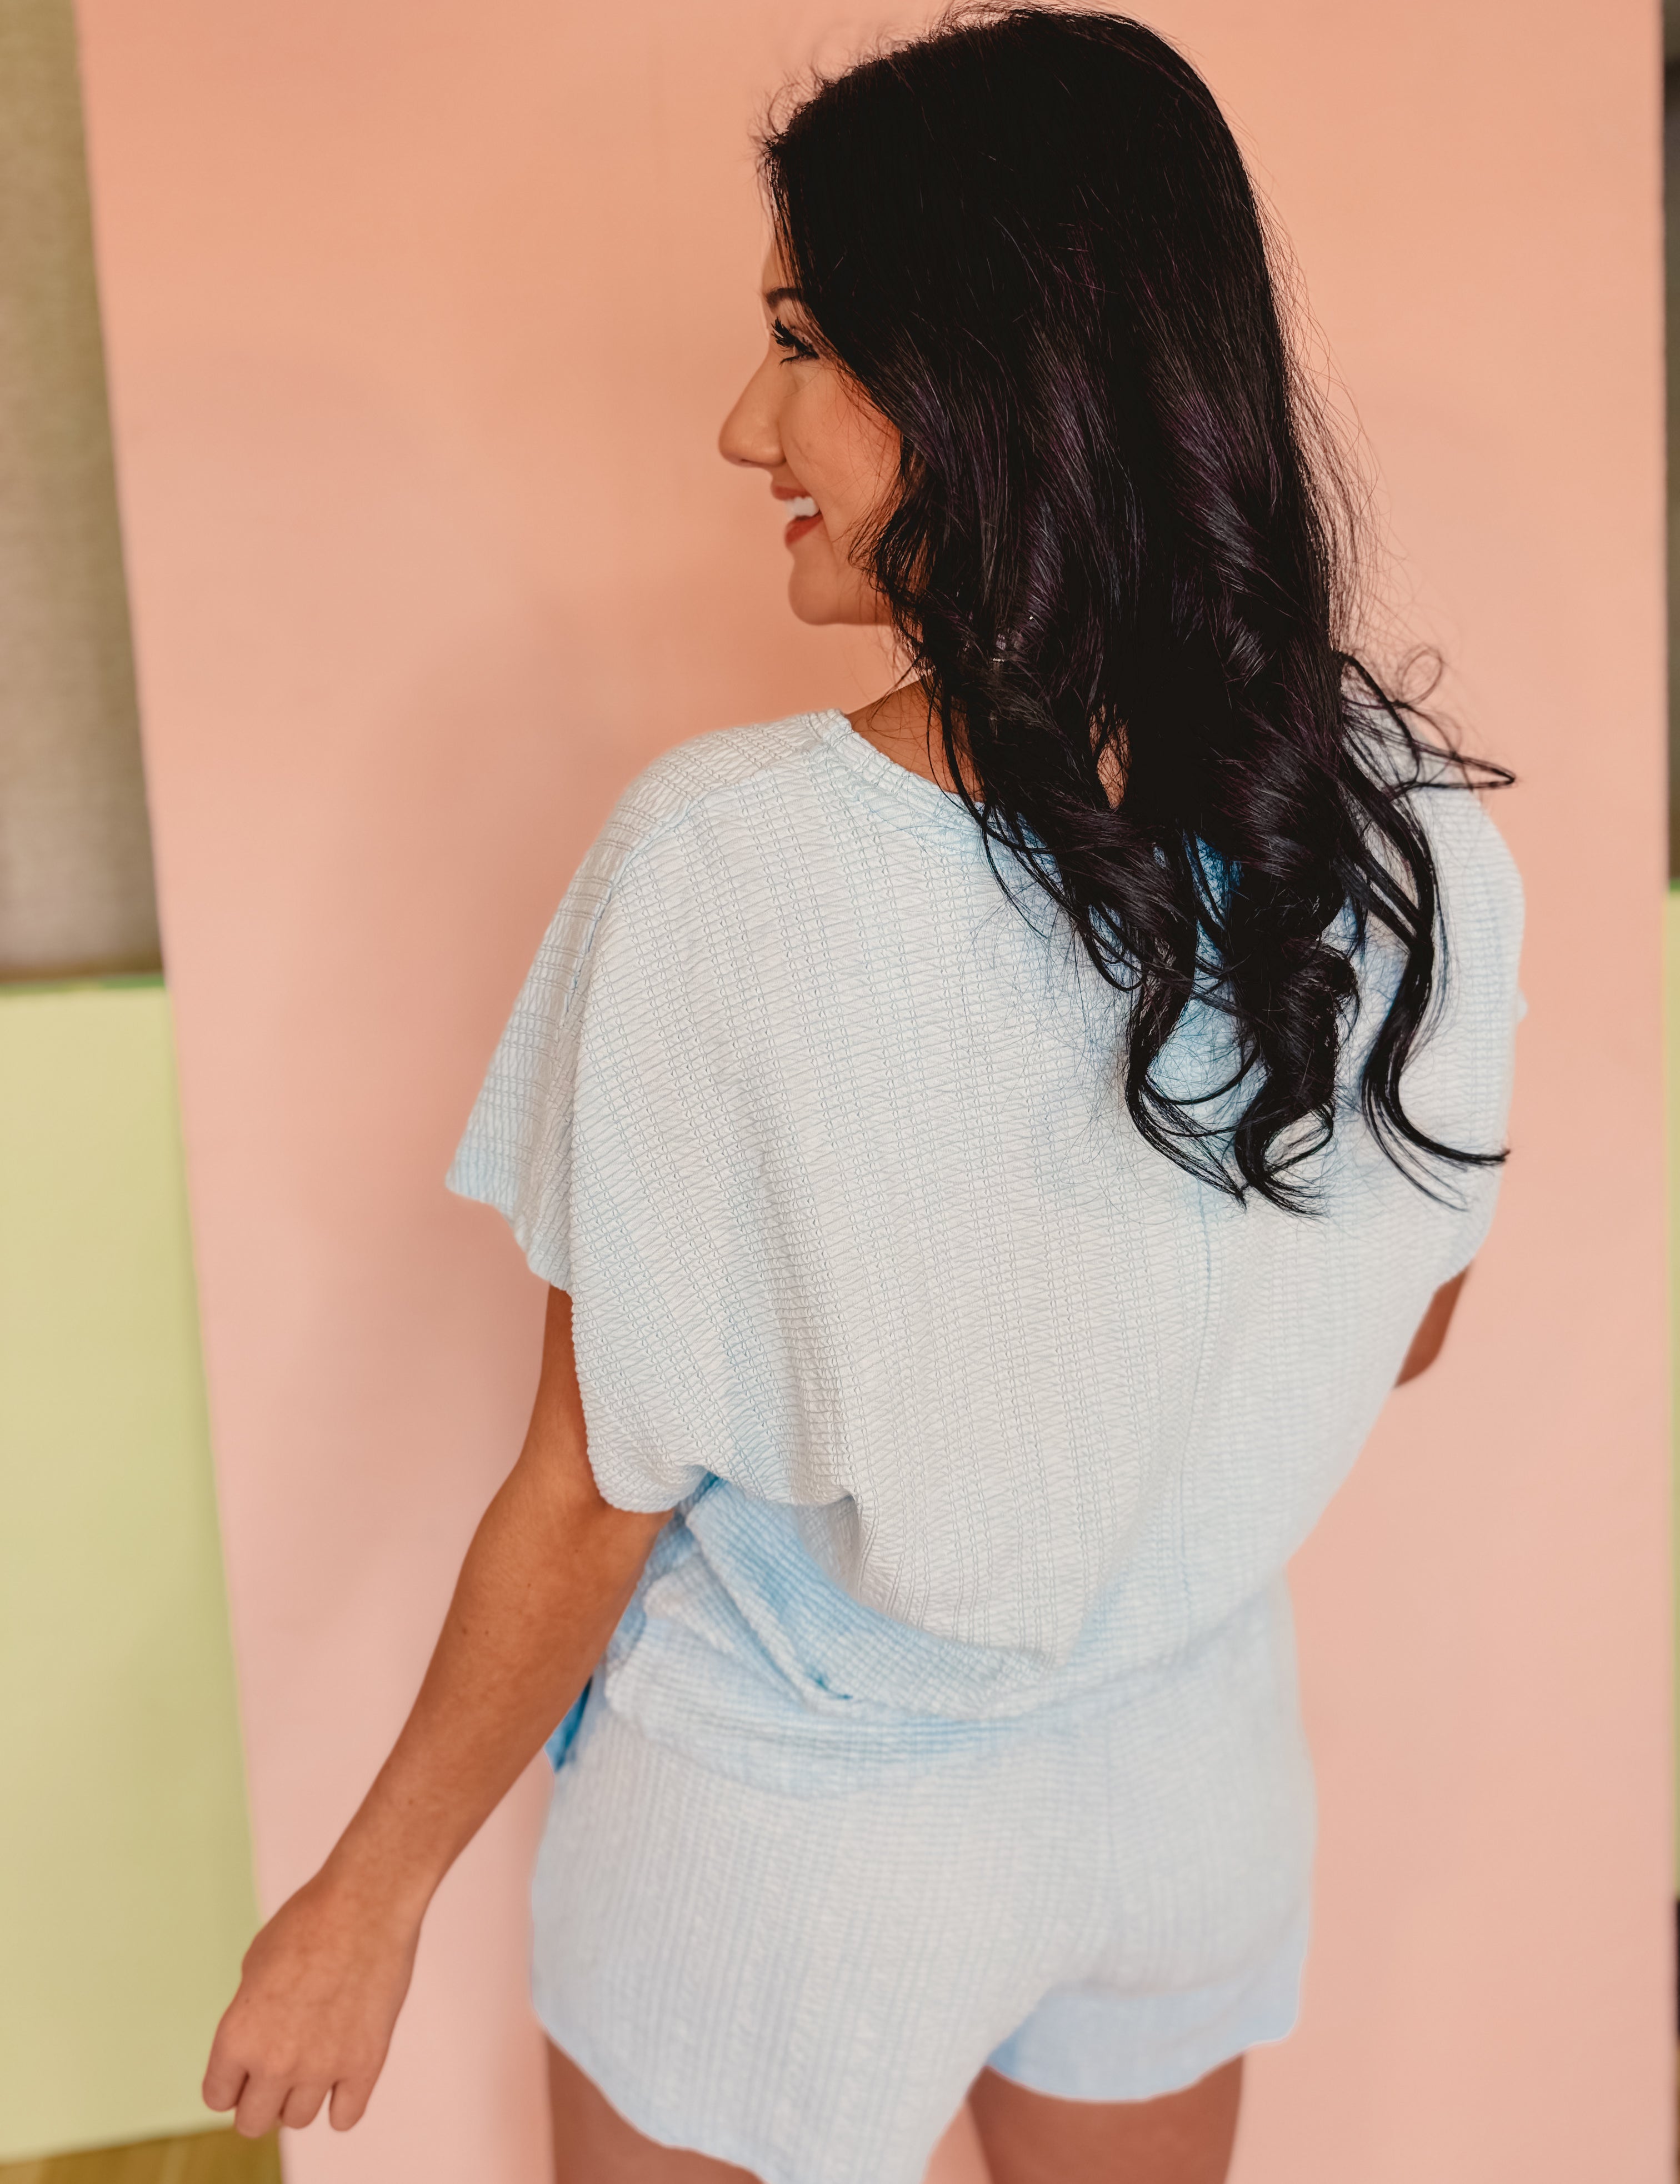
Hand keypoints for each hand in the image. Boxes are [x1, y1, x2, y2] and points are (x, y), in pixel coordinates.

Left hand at [202, 1865, 423, 2136]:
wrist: (367, 1900)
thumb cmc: (309, 1920)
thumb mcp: (255, 1964)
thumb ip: (249, 2016)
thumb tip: (258, 2043)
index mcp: (237, 2036)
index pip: (218, 2097)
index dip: (231, 2081)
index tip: (247, 2065)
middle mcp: (274, 2061)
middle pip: (253, 2122)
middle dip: (261, 2098)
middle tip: (279, 2069)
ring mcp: (322, 2066)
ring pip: (298, 2119)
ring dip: (300, 2096)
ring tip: (314, 2060)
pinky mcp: (365, 2063)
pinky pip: (345, 2117)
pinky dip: (341, 2102)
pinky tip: (343, 2074)